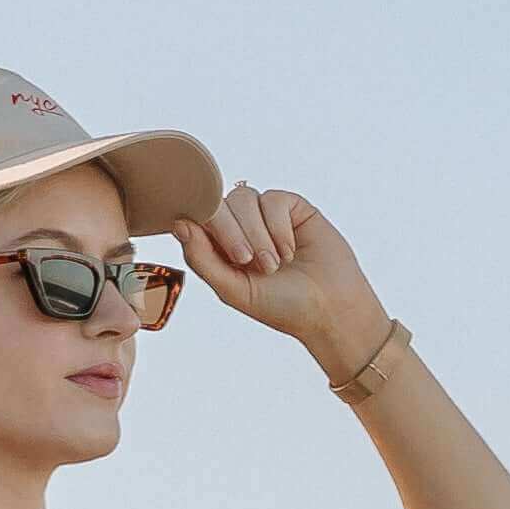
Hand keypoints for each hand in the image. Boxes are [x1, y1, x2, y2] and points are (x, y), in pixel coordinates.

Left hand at [174, 182, 387, 383]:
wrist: (329, 309)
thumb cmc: (280, 306)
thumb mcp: (233, 290)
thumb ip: (202, 258)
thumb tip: (179, 223)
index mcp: (219, 246)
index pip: (198, 218)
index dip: (203, 224)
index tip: (222, 251)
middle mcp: (240, 226)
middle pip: (219, 204)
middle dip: (232, 233)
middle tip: (249, 262)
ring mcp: (265, 215)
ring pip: (245, 199)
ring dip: (257, 233)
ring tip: (273, 264)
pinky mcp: (292, 207)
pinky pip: (273, 200)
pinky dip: (279, 227)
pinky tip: (289, 251)